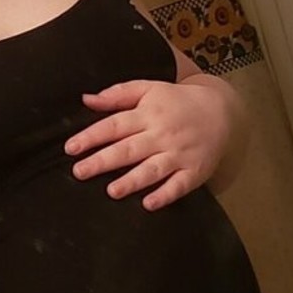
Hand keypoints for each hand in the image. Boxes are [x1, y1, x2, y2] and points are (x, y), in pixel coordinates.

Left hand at [64, 75, 243, 210]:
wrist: (222, 111)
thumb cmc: (177, 101)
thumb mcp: (149, 89)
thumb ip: (118, 94)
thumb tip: (86, 100)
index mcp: (148, 113)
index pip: (115, 125)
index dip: (92, 136)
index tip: (71, 148)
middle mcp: (162, 134)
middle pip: (129, 149)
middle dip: (103, 161)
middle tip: (80, 172)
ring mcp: (179, 154)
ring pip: (153, 169)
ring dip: (132, 181)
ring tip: (112, 191)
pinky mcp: (194, 171)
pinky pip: (179, 186)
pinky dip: (164, 195)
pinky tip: (148, 203)